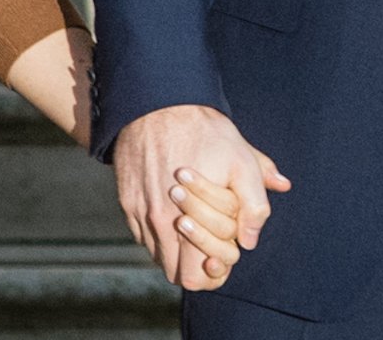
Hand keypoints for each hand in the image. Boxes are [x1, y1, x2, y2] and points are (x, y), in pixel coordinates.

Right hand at [113, 105, 290, 288]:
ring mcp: (140, 214)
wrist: (157, 103)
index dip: (212, 271)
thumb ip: (255, 201)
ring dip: (176, 248)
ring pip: (159, 255)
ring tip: (192, 224)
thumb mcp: (241, 159)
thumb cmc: (203, 131)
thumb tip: (253, 238)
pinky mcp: (127, 202)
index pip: (194, 279)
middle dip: (195, 263)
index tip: (220, 254)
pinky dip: (159, 232)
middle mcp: (159, 224)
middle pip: (176, 274)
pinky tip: (174, 211)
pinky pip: (143, 235)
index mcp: (187, 222)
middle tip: (209, 243)